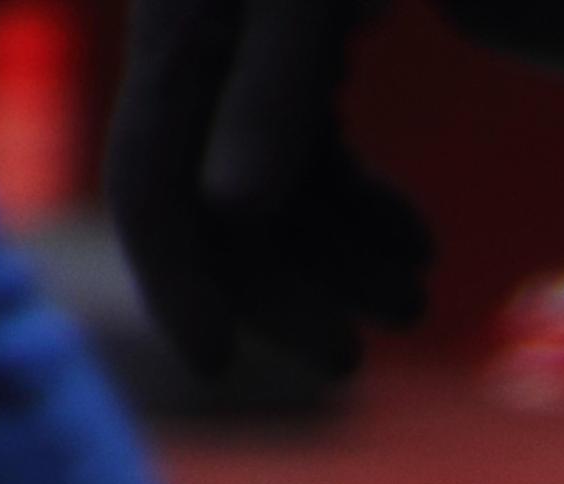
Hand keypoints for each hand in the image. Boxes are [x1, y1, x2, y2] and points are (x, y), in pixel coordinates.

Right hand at [109, 0, 431, 384]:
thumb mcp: (308, 2)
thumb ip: (272, 95)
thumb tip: (230, 210)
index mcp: (181, 35)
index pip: (147, 182)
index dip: (171, 281)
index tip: (215, 367)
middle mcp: (196, 40)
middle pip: (210, 202)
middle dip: (283, 291)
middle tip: (351, 362)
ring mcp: (243, 42)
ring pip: (270, 184)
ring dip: (340, 256)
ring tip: (414, 302)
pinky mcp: (293, 35)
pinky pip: (311, 145)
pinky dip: (358, 202)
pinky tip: (416, 243)